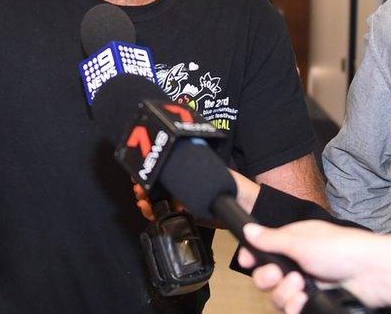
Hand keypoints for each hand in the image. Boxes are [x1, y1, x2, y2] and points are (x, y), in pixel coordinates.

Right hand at [132, 168, 259, 224]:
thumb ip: (201, 174)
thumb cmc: (239, 188)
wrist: (251, 211)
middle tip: (139, 191)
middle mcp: (188, 185)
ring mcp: (188, 201)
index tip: (141, 177)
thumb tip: (180, 176)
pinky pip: (169, 216)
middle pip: (160, 186)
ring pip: (161, 201)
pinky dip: (156, 214)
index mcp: (193, 172)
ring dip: (148, 201)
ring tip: (144, 203)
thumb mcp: (217, 175)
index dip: (152, 174)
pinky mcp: (190, 217)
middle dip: (146, 187)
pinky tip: (150, 212)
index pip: (167, 172)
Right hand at [236, 221, 385, 312]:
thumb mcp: (301, 240)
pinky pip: (293, 309)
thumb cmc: (342, 248)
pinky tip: (302, 301)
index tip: (247, 261)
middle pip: (265, 277)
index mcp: (292, 242)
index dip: (252, 258)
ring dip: (284, 294)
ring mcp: (306, 283)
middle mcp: (296, 263)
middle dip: (267, 278)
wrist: (374, 273)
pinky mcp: (316, 300)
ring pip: (278, 295)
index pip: (262, 251)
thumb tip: (248, 229)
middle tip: (278, 275)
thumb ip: (271, 239)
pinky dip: (294, 307)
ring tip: (300, 288)